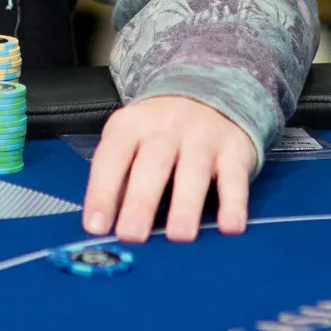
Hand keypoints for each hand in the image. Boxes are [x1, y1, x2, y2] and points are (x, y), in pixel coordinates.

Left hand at [83, 96, 256, 242]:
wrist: (209, 93)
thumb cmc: (161, 133)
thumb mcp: (132, 142)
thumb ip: (119, 180)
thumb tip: (104, 227)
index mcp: (132, 126)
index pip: (112, 158)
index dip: (102, 192)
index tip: (95, 226)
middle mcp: (167, 128)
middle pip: (152, 164)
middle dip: (140, 201)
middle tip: (132, 235)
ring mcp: (203, 137)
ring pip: (193, 171)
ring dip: (185, 205)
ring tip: (179, 236)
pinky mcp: (234, 150)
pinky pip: (234, 178)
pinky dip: (233, 204)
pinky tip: (229, 227)